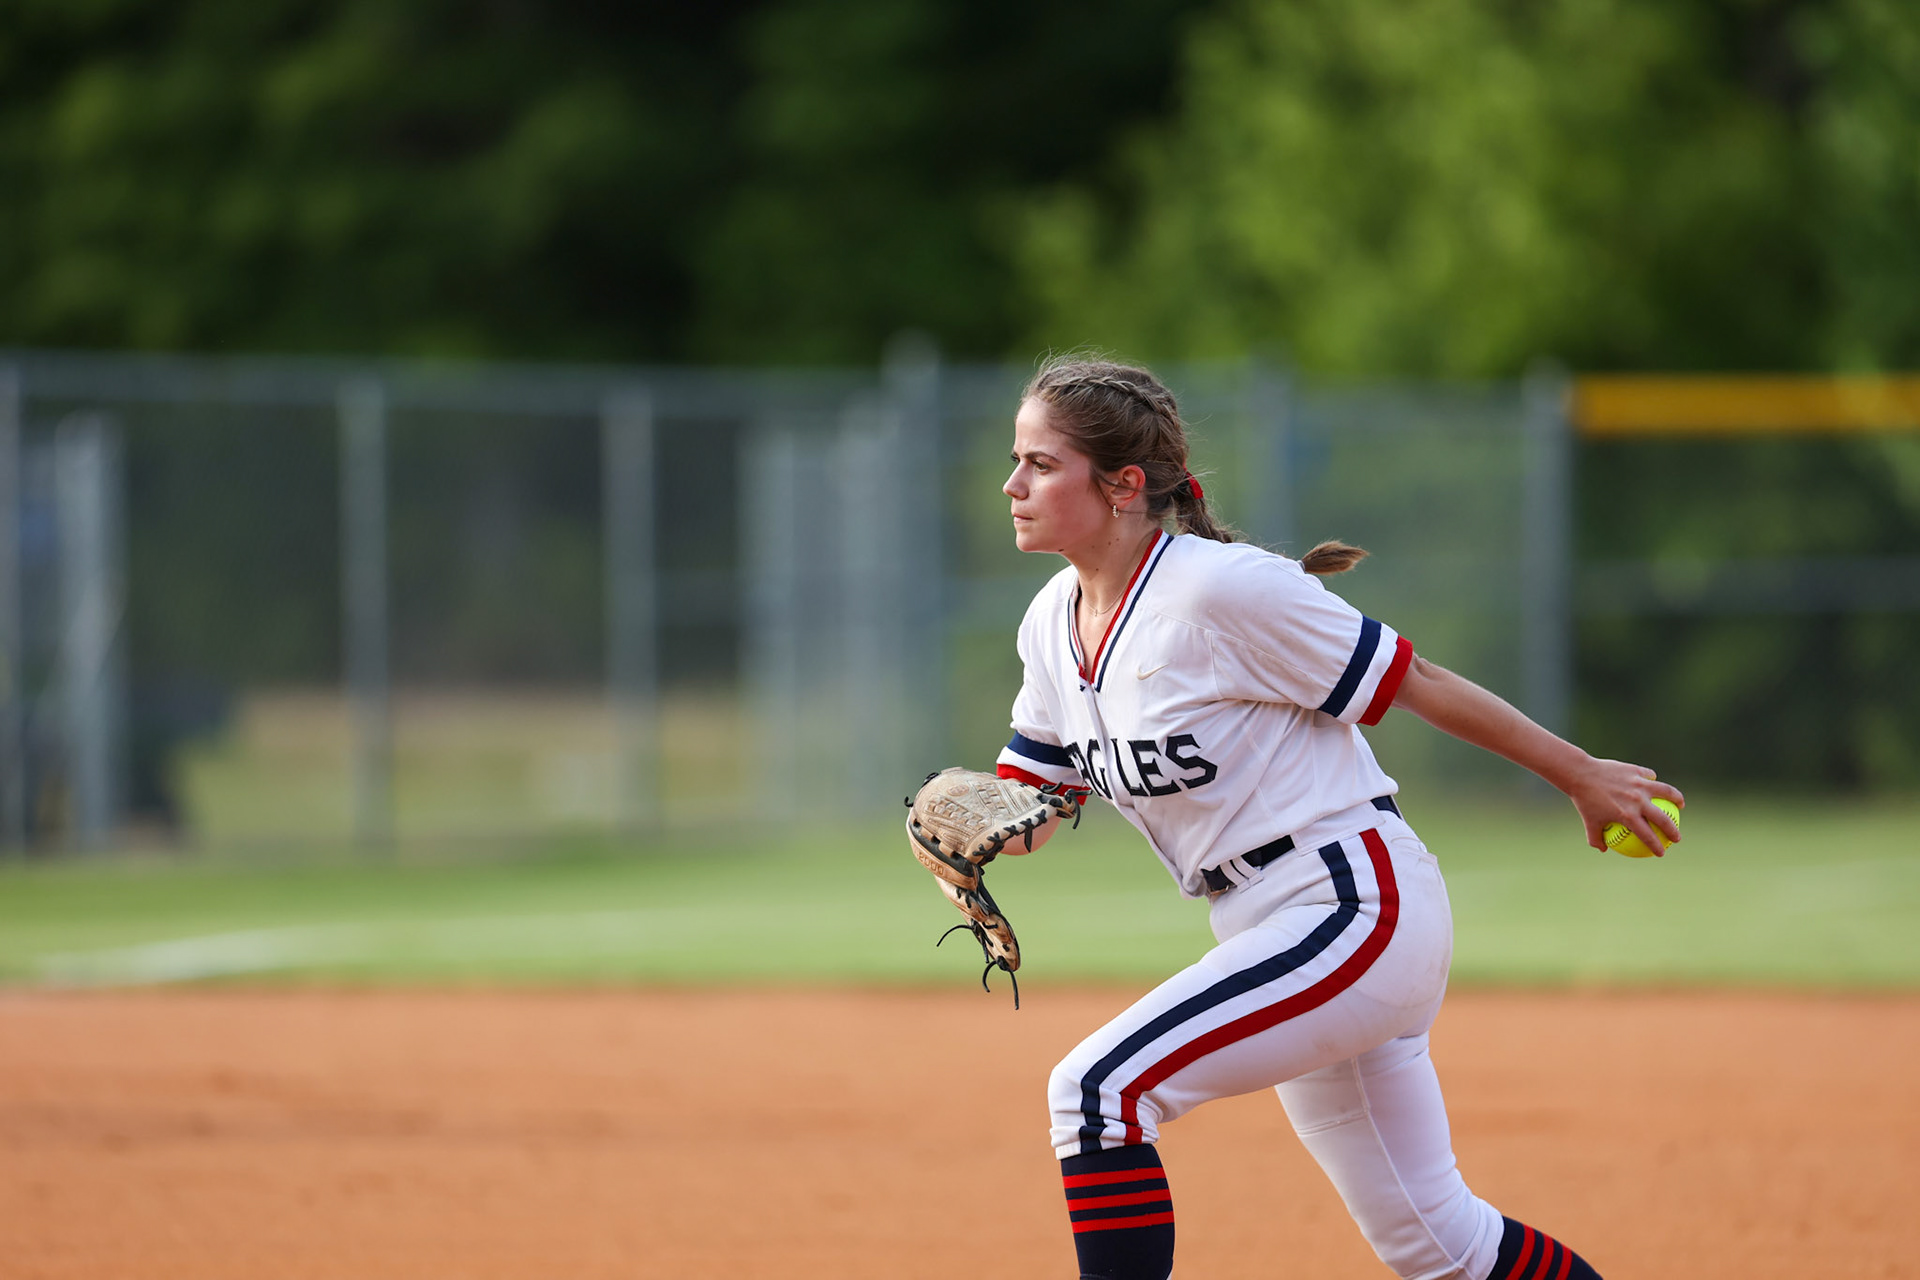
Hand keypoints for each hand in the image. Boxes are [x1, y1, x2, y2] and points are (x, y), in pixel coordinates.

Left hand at [1564, 756, 1684, 855]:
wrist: (1579, 774)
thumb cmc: (1584, 800)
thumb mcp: (1588, 822)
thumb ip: (1595, 838)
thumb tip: (1603, 849)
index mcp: (1627, 816)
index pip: (1648, 836)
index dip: (1656, 846)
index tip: (1661, 853)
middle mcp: (1637, 801)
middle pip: (1663, 818)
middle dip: (1673, 830)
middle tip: (1676, 838)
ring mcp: (1638, 784)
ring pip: (1666, 792)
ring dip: (1677, 799)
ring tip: (1680, 804)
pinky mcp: (1636, 771)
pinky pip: (1649, 775)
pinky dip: (1653, 780)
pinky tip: (1655, 784)